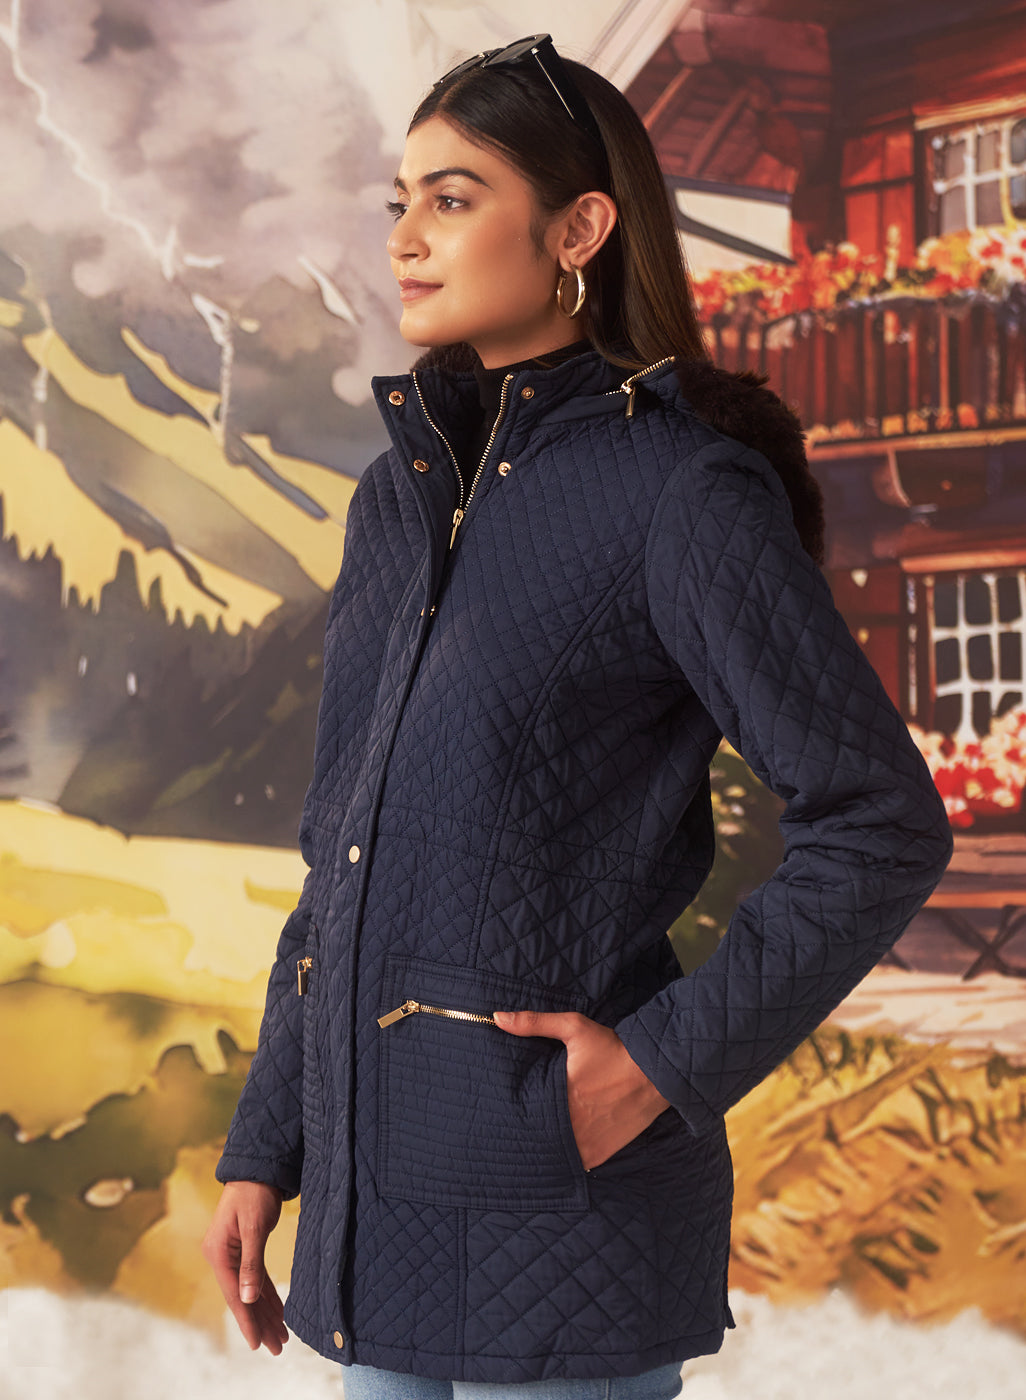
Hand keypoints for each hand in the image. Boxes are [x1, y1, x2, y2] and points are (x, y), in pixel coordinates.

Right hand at [202, 1180, 288, 1353]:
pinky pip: (256, 1279)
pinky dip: (267, 1296)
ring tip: (281, 1337)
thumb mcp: (254, 1227)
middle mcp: (222, 1257)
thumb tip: (246, 1298)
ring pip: (250, 1291)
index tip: (258, 1343)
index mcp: (218, 1253)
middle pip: (241, 1298)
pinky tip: (278, 1312)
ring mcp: (232, 1254)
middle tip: (277, 1347)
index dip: (246, 1320)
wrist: (256, 1167)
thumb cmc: (254, 1192)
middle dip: (260, 1323)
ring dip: (265, 1313)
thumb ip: (250, 1262)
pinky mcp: (245, 1249)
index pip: (233, 1294)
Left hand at [492, 1010, 670, 1169]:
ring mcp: (585, 1144)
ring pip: (554, 1150)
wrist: (654, 1071)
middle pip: (537, 1134)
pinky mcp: (599, 1154)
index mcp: (558, 1098)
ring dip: (548, 1142)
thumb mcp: (573, 1028)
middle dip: (531, 1127)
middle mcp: (569, 1126)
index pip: (523, 1114)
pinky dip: (569, 1153)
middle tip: (525, 1119)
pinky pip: (575, 1161)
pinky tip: (564, 1141)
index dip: (516, 1111)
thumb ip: (533, 1023)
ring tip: (541, 1131)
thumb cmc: (612, 1048)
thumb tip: (497, 1017)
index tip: (510, 1107)